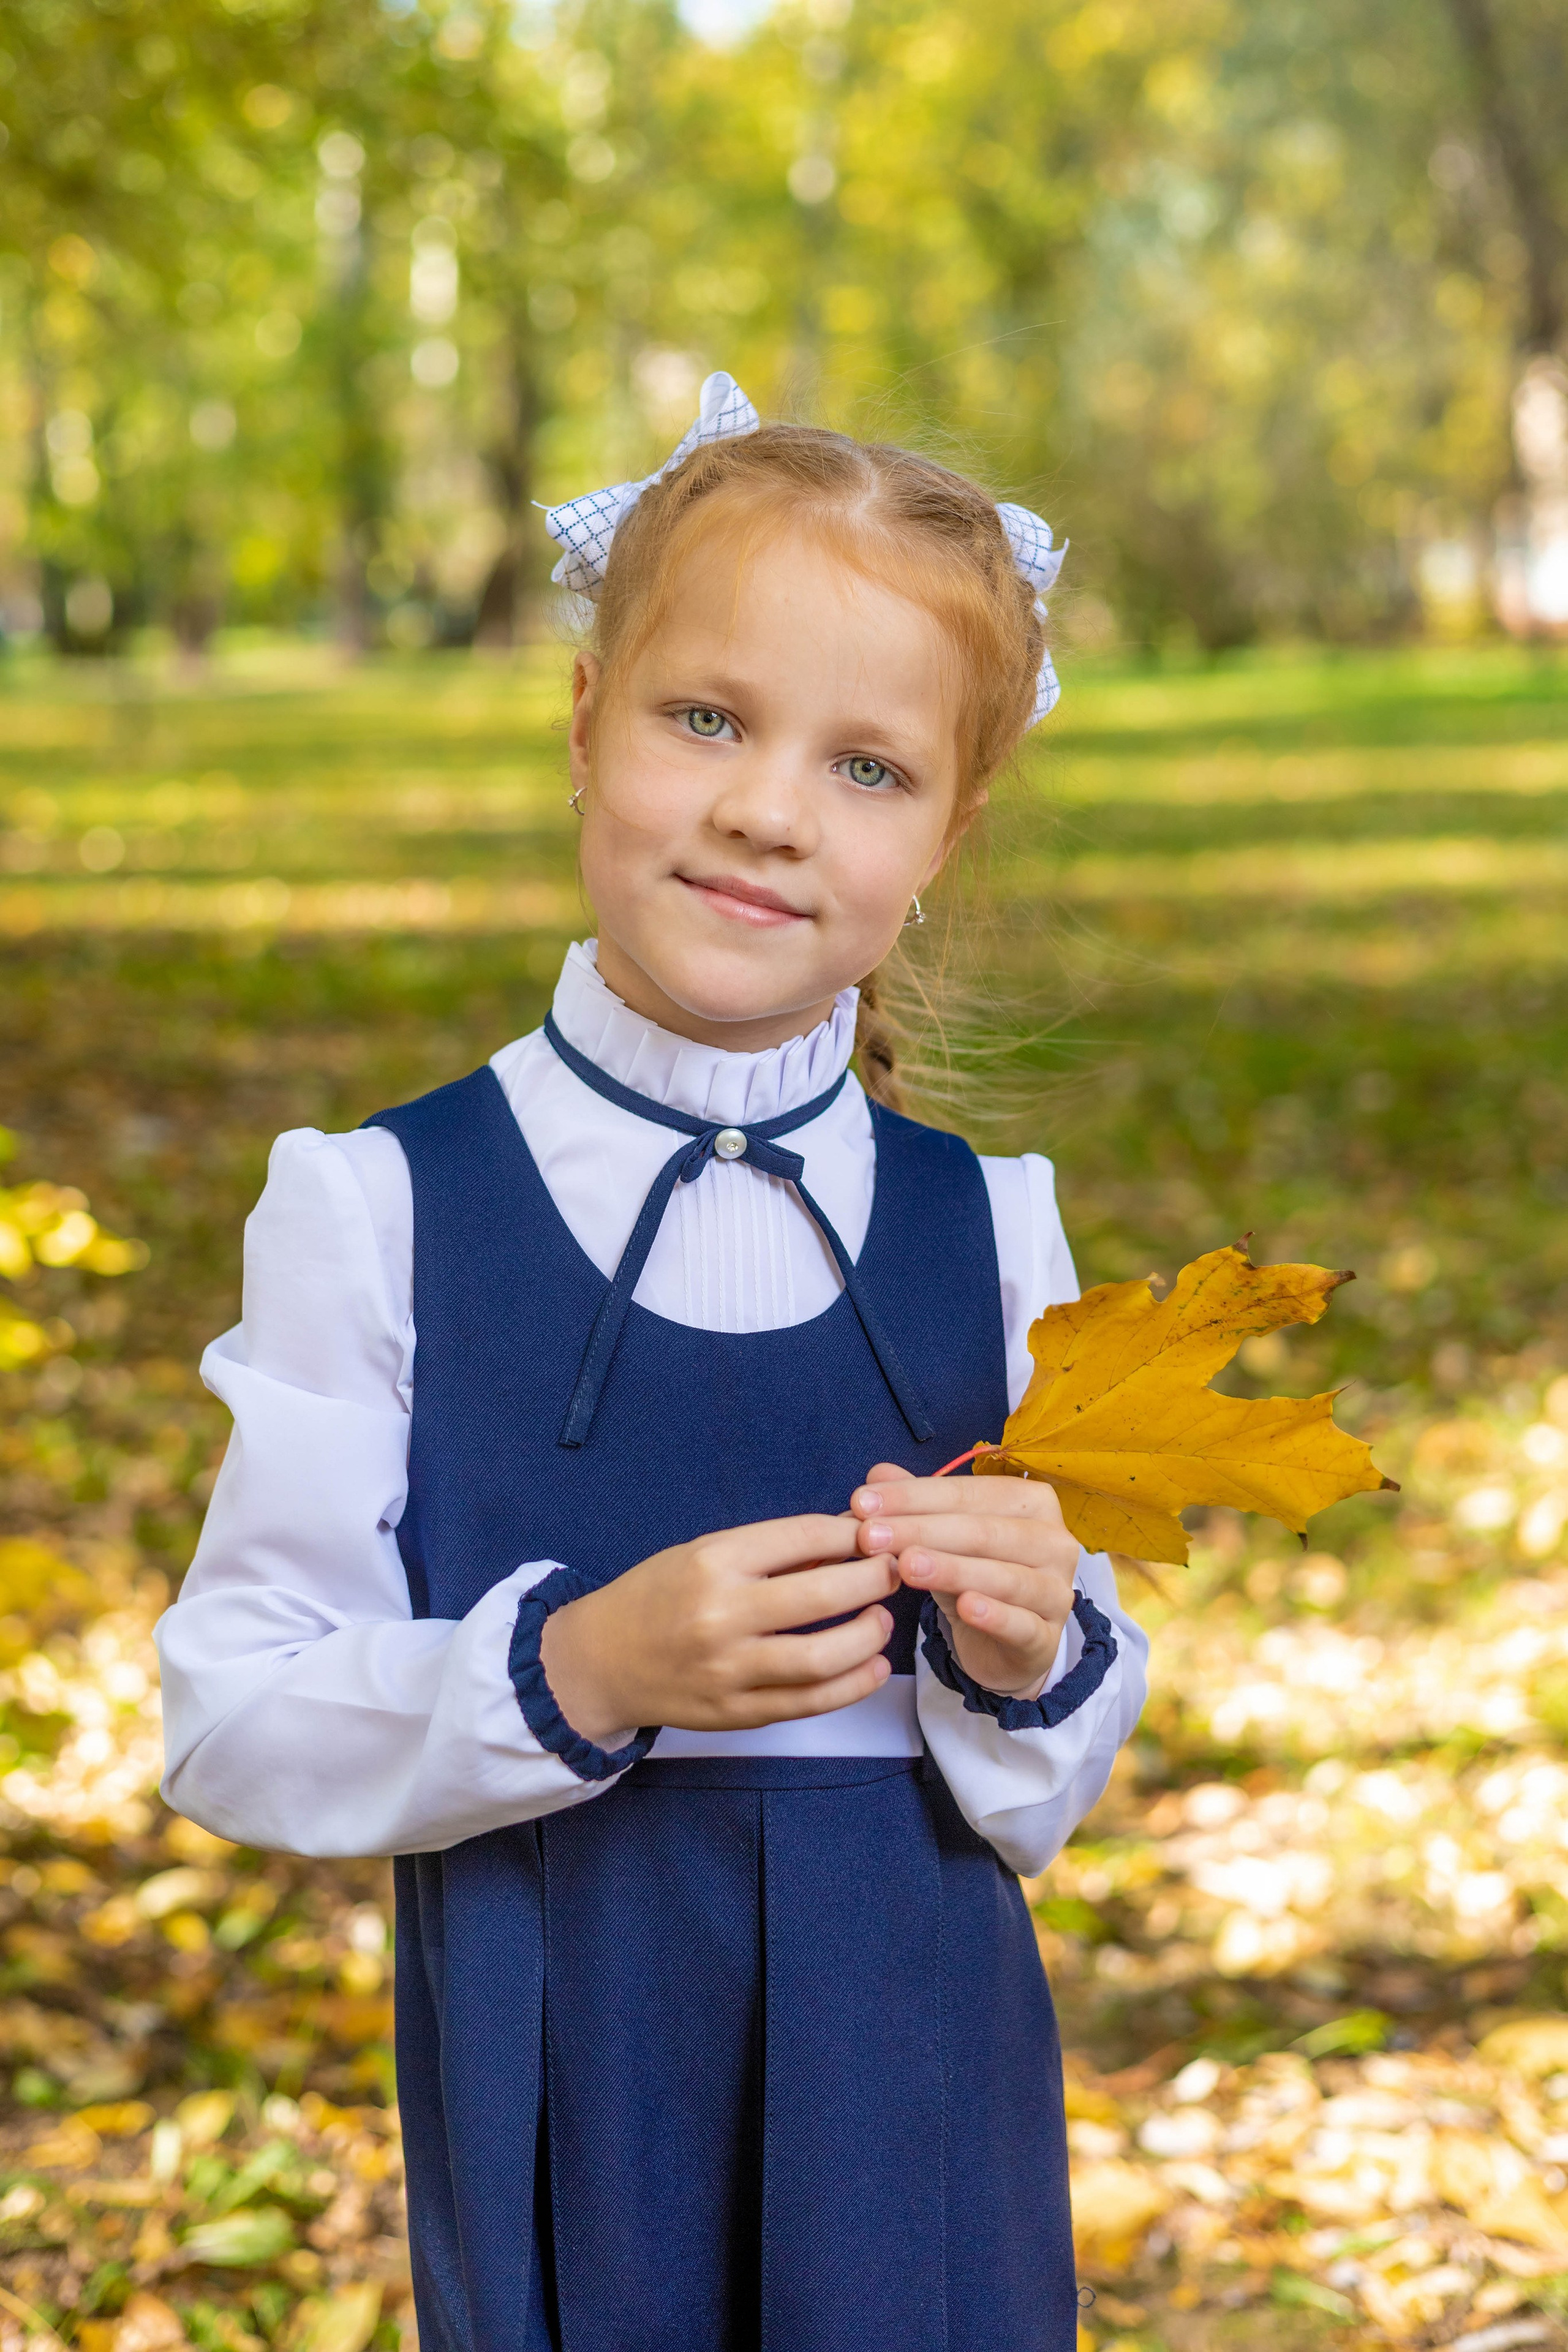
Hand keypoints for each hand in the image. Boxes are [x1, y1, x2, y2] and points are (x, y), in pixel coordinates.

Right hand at [538, 1514, 900, 1746]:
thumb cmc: (659, 1596)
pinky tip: (872, 1666)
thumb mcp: (704, 1553)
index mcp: (713, 1562)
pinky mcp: (737, 1713)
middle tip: (897, 1570)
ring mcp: (730, 1671)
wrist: (601, 1662)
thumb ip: (773, 1550)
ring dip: (869, 1635)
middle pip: (823, 1595)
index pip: (804, 1537)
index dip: (854, 1533)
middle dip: (875, 1578)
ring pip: (823, 1657)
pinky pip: (810, 1703)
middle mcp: (721, 1615)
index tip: (880, 1532)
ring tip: (882, 1619)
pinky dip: (853, 1685)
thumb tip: (851, 1536)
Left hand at [850, 1463, 1078, 1699]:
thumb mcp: (943, 1537)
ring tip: (907, 1565)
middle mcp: (1054, 1541)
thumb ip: (916, 1505)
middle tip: (870, 1535)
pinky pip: (1022, 1623)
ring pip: (1003, 1576)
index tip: (862, 1502)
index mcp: (1032, 1502)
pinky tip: (965, 1608)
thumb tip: (877, 1475)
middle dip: (921, 1530)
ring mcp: (1057, 1590)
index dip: (913, 1496)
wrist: (1004, 1644)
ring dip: (951, 1569)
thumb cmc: (975, 1576)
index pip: (967, 1492)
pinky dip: (995, 1614)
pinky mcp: (1047, 1637)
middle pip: (983, 1531)